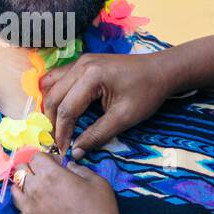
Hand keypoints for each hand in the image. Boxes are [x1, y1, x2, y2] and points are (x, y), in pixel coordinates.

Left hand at [10, 152, 125, 213]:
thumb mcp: (98, 183)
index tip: (57, 166)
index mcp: (50, 175)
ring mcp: (27, 209)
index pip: (36, 157)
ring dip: (25, 186)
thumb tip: (68, 166)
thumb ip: (80, 170)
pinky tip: (41, 210)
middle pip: (20, 170)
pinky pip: (21, 209)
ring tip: (39, 193)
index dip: (46, 159)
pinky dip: (27, 205)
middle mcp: (33, 189)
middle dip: (32, 169)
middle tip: (46, 177)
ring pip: (15, 190)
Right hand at [41, 50, 182, 159]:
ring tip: (57, 128)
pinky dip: (55, 94)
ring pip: (52, 86)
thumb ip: (97, 135)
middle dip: (52, 122)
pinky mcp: (83, 63)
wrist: (161, 70)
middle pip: (53, 97)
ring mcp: (80, 61)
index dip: (62, 133)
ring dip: (51, 108)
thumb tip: (76, 152)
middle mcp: (80, 65)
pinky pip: (59, 78)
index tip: (63, 151)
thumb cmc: (147, 93)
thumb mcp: (124, 117)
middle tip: (58, 142)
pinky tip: (59, 110)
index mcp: (91, 76)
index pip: (66, 109)